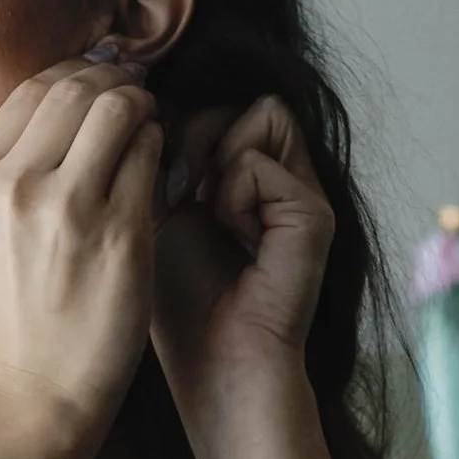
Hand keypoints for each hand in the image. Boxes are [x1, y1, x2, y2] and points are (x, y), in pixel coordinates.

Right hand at [0, 57, 162, 429]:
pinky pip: (150, 153)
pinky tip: (159, 164)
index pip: (32, 88)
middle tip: (134, 96)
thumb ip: (19, 164)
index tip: (99, 85)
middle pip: (75, 86)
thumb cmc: (20, 312)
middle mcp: (12, 183)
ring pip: (118, 107)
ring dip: (141, 107)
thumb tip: (77, 92)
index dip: (76, 74)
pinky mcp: (116, 231)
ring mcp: (66, 206)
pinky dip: (160, 146)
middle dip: (113, 80)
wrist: (34, 392)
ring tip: (149, 126)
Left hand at [151, 95, 335, 409]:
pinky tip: (234, 236)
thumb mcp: (153, 208)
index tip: (158, 180)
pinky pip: (258, 158)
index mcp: (239, 171)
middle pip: (236, 98)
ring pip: (259, 111)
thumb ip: (158, 152)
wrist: (212, 362)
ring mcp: (300, 189)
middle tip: (178, 192)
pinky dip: (232, 194)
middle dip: (192, 134)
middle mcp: (276, 174)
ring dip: (215, 157)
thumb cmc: (175, 299)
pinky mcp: (313, 209)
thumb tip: (144, 96)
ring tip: (205, 211)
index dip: (176, 124)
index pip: (213, 101)